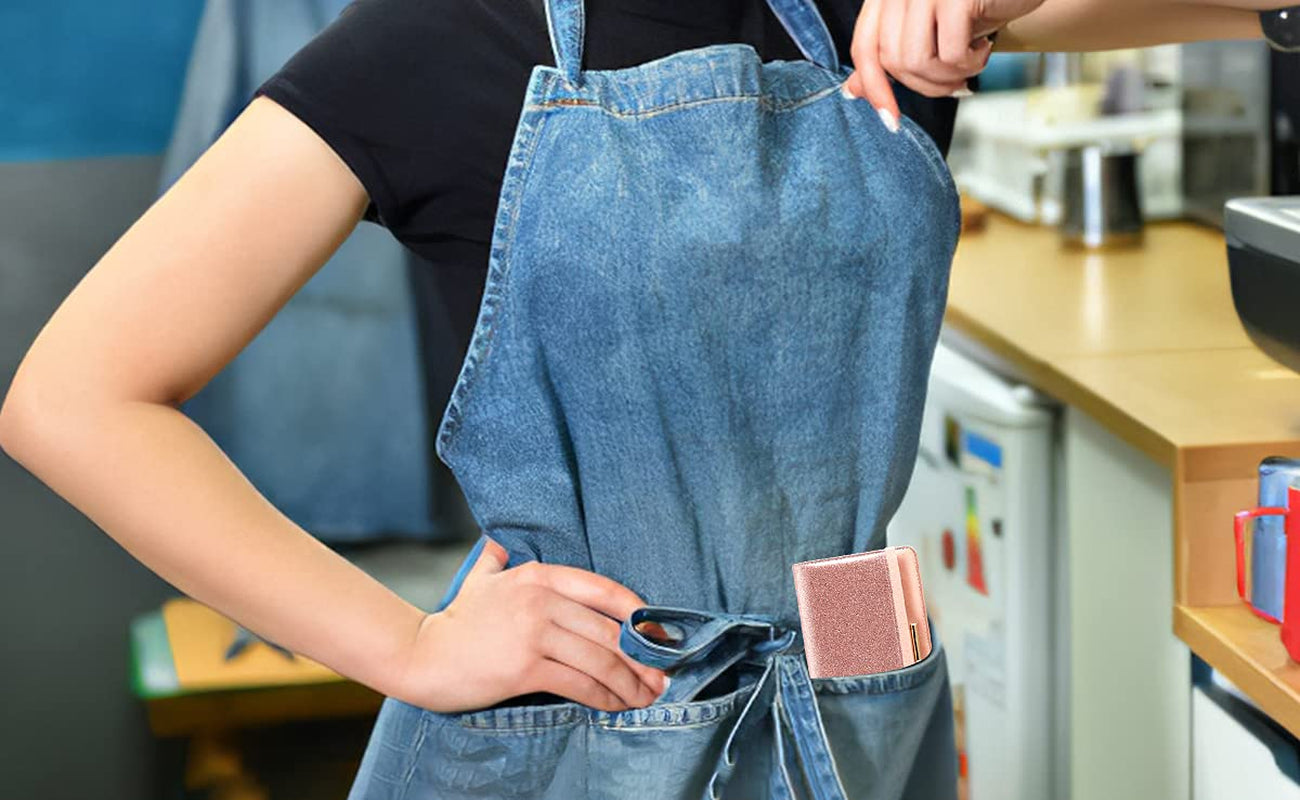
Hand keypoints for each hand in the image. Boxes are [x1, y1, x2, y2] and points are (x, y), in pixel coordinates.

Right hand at [392, 538, 670, 713]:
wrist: (423, 656)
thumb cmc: (458, 621)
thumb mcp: (481, 578)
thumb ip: (496, 559)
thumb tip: (499, 543)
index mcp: (538, 575)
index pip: (604, 589)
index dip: (638, 613)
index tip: (659, 633)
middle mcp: (541, 600)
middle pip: (608, 630)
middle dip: (642, 657)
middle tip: (662, 676)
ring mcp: (533, 633)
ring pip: (599, 659)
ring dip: (630, 682)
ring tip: (646, 696)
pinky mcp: (525, 668)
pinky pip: (578, 684)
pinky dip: (603, 697)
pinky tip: (615, 705)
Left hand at [842, 0, 1046, 129]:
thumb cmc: (974, 7)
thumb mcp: (927, 32)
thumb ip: (890, 55)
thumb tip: (853, 91)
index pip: (864, 47)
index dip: (875, 88)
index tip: (891, 121)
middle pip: (891, 61)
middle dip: (924, 85)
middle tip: (954, 83)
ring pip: (916, 62)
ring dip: (947, 78)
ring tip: (969, 65)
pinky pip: (950, 55)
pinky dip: (970, 65)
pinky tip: (983, 49)